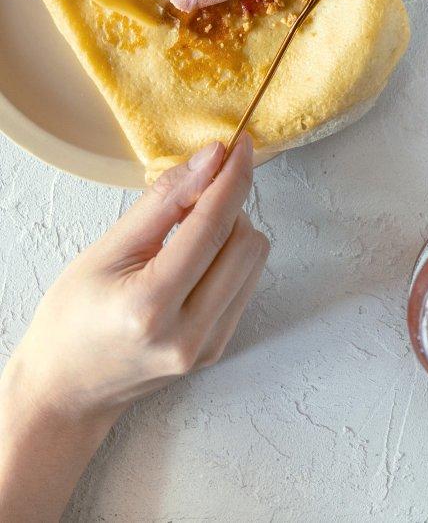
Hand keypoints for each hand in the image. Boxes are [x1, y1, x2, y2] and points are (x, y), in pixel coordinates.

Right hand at [0, 137, 267, 521]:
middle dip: (228, 206)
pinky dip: (229, 258)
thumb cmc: (73, 318)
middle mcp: (187, 334)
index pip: (212, 227)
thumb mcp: (106, 249)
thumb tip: (213, 157)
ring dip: (232, 231)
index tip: (242, 145)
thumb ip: (164, 200)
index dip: (232, 178)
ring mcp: (207, 347)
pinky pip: (247, 282)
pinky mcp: (218, 349)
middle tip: (192, 199)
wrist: (66, 389)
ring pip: (254, 260)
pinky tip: (194, 261)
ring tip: (186, 235)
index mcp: (150, 306)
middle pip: (245, 242)